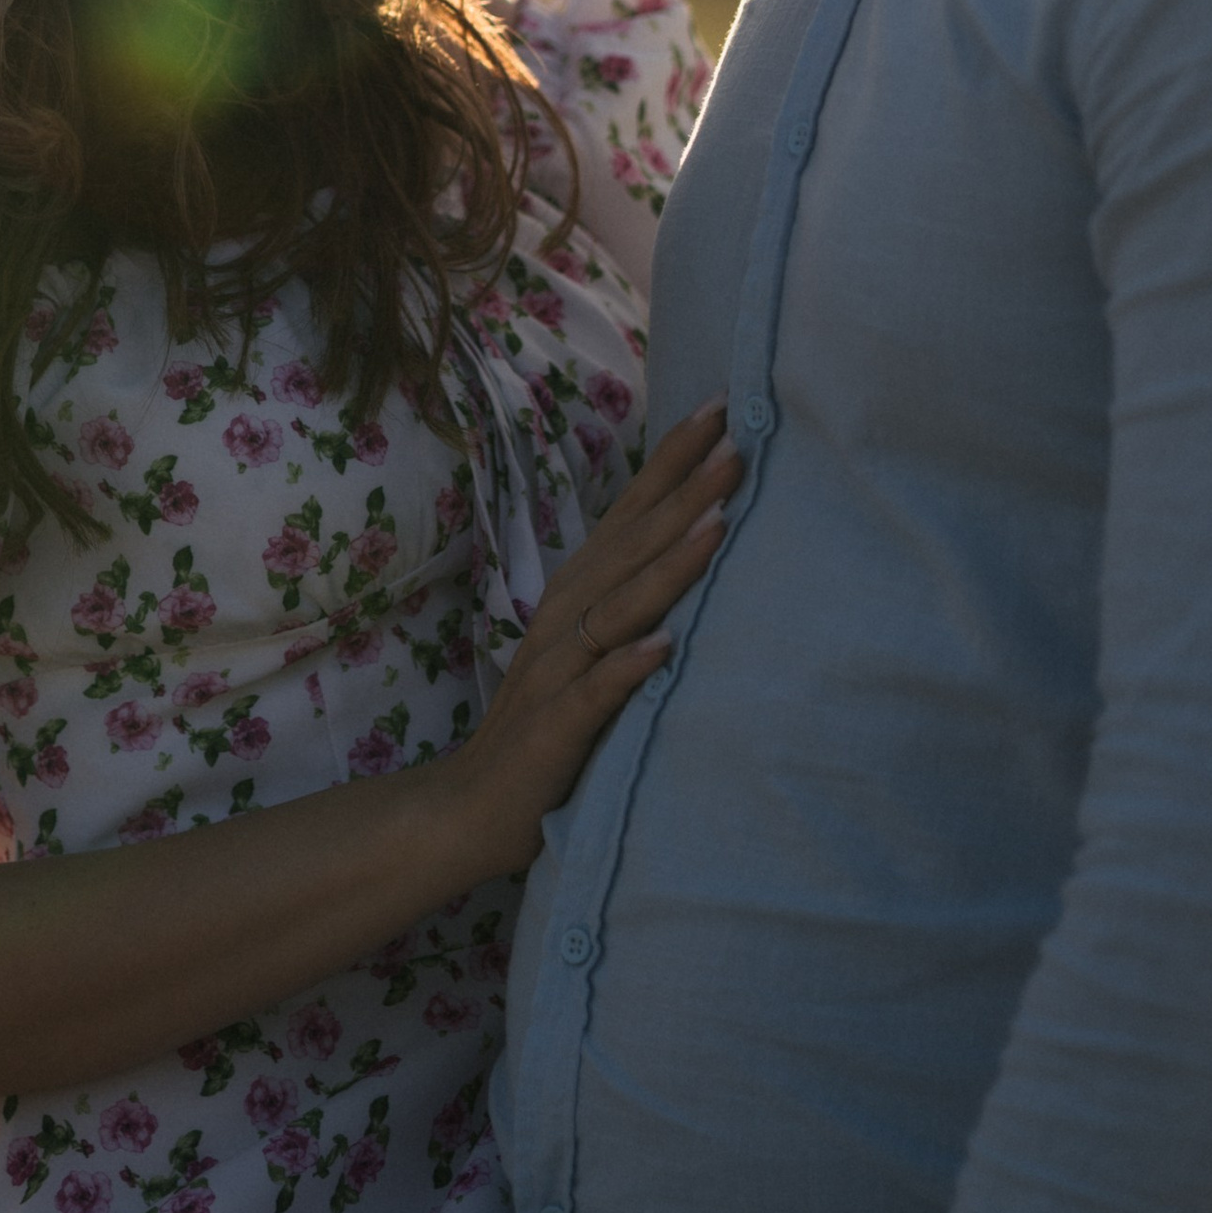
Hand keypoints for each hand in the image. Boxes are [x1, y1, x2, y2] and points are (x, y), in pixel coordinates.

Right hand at [425, 398, 739, 881]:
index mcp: (577, 592)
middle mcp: (566, 616)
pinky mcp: (556, 728)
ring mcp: (558, 670)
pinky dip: (628, 667)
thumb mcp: (590, 648)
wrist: (472, 806)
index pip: (630, 513)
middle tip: (739, 439)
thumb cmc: (550, 724)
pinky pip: (596, 693)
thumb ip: (629, 598)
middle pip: (632, 543)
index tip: (721, 406)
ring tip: (720, 518)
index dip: (672, 461)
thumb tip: (694, 538)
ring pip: (619, 606)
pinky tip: (663, 647)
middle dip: (686, 490)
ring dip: (670, 563)